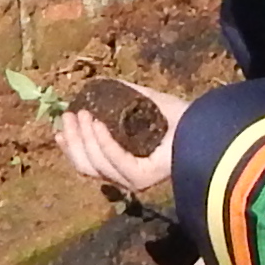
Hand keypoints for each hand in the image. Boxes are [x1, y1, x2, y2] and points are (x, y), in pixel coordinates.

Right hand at [54, 86, 178, 202]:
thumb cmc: (180, 116)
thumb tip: (97, 85)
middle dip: (71, 140)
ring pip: (95, 164)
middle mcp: (125, 175)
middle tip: (69, 115)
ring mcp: (133, 179)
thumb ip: (123, 95)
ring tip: (83, 114)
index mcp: (122, 162)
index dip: (69, 147)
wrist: (206, 124)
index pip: (87, 162)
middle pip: (85, 165)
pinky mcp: (142, 178)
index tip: (58, 129)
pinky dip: (104, 143)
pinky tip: (97, 124)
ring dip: (83, 138)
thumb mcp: (143, 101)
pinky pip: (115, 161)